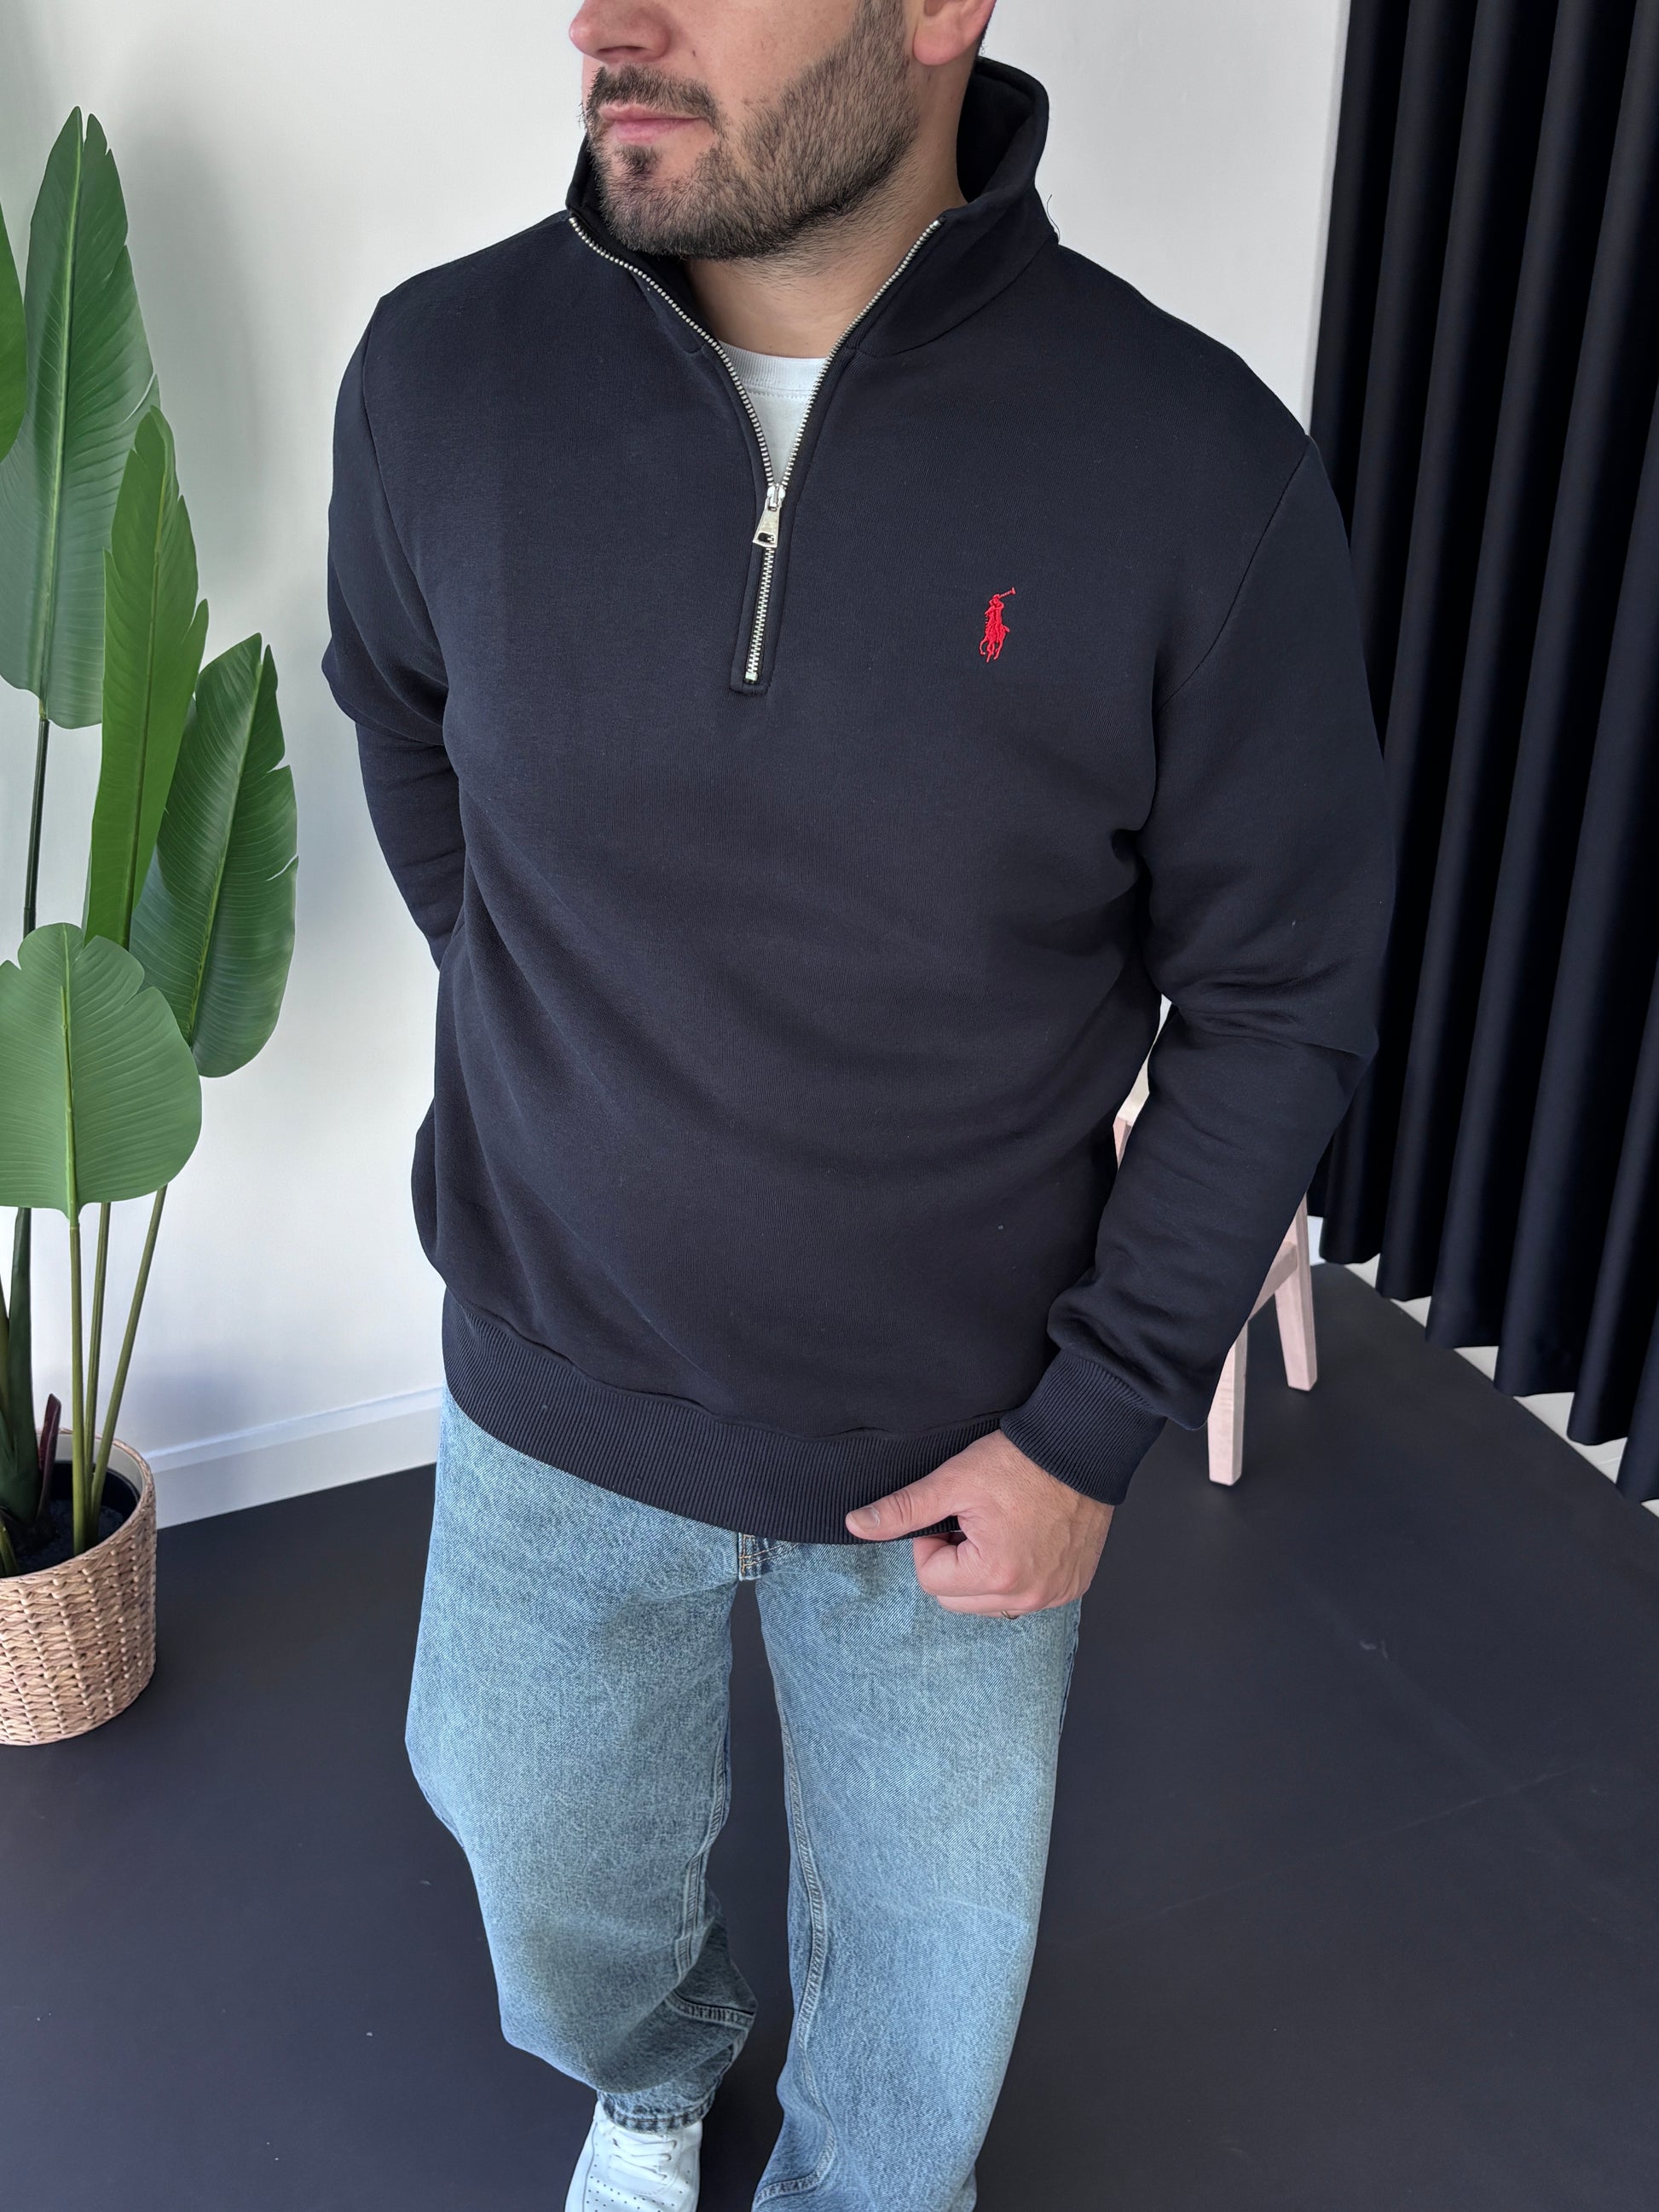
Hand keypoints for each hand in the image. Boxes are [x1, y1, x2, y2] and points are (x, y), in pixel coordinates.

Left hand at [844, 1430, 1112, 1614]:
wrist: (1080, 1449)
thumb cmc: (1019, 1462)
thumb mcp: (952, 1481)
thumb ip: (903, 1509)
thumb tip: (857, 1524)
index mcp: (995, 1574)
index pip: (930, 1580)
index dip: (932, 1543)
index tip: (954, 1515)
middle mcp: (1027, 1596)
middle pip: (957, 1599)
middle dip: (956, 1563)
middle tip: (975, 1522)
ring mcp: (1053, 1596)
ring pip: (988, 1604)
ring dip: (984, 1574)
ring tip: (1000, 1529)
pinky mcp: (1071, 1588)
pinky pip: (1024, 1598)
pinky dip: (1016, 1576)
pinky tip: (1024, 1540)